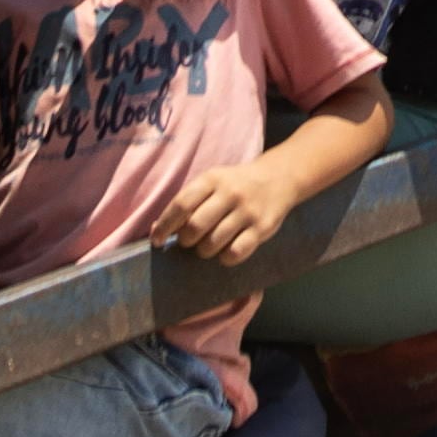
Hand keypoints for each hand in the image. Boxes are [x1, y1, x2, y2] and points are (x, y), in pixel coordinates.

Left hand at [151, 160, 292, 268]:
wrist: (279, 178)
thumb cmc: (235, 184)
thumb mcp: (211, 183)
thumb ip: (187, 203)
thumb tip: (157, 231)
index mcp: (212, 179)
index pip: (181, 204)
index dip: (165, 226)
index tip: (157, 240)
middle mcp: (230, 193)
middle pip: (195, 227)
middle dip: (186, 241)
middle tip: (190, 241)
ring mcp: (247, 211)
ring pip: (212, 244)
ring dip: (204, 251)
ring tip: (208, 245)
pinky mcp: (262, 228)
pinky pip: (235, 253)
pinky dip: (224, 258)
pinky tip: (226, 251)